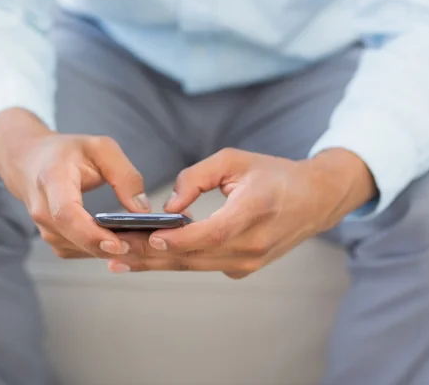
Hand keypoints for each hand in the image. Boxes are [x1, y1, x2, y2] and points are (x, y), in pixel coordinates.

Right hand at [0, 108, 150, 257]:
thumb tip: (142, 210)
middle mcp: (42, 209)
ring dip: (107, 250)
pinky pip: (79, 251)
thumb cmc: (66, 152)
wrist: (30, 160)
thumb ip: (125, 176)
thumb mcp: (101, 149)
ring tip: (137, 242)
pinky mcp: (53, 239)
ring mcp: (44, 228)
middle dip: (108, 247)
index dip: (90, 233)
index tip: (117, 243)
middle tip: (140, 245)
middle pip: (73, 237)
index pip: (66, 213)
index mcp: (52, 180)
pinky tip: (120, 241)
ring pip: (79, 249)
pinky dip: (100, 249)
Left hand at [109, 147, 375, 277]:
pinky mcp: (244, 268)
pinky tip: (148, 259)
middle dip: (150, 256)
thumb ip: (197, 177)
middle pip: (194, 256)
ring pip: (194, 266)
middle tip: (114, 253)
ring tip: (120, 261)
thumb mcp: (234, 160)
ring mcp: (249, 262)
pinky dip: (176, 261)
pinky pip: (203, 265)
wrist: (314, 199)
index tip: (150, 239)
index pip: (212, 233)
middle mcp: (252, 245)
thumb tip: (168, 206)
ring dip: (155, 264)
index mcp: (254, 212)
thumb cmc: (273, 174)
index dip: (180, 239)